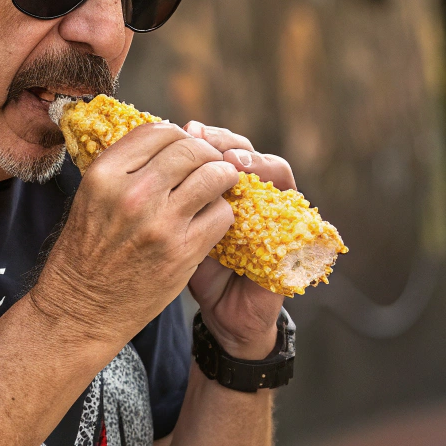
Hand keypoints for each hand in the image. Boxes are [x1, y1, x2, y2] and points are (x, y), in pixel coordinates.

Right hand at [35, 122, 238, 347]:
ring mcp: (160, 223)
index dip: (178, 134)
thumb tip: (167, 140)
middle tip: (209, 163)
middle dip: (206, 153)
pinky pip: (221, 214)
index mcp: (104, 175)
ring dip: (222, 177)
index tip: (184, 146)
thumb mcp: (91, 197)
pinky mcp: (183, 251)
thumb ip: (125, 167)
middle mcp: (133, 193)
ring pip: (214, 176)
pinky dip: (222, 213)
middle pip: (190, 148)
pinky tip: (211, 218)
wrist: (81, 308)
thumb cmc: (86, 250)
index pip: (158, 131)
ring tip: (218, 184)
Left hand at [184, 122, 294, 359]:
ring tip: (226, 159)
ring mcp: (274, 210)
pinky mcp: (292, 230)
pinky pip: (289, 198)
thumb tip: (153, 158)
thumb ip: (172, 198)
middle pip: (244, 149)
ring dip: (249, 157)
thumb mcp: (177, 231)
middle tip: (202, 136)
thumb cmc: (195, 270)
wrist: (225, 316)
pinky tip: (246, 179)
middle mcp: (252, 194)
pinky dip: (270, 182)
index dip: (205, 136)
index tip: (186, 129)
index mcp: (223, 190)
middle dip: (223, 140)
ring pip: (272, 166)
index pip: (220, 146)